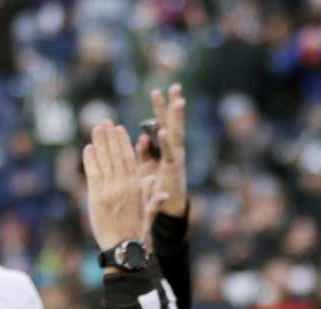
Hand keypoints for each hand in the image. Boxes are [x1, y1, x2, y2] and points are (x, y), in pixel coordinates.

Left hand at [82, 121, 148, 253]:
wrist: (124, 248)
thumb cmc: (136, 233)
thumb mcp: (147, 213)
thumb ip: (150, 196)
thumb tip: (154, 182)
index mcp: (136, 187)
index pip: (129, 158)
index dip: (122, 142)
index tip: (119, 129)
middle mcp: (122, 186)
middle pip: (115, 155)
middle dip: (110, 137)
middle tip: (104, 122)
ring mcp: (108, 190)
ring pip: (104, 160)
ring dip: (99, 142)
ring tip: (96, 128)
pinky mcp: (96, 197)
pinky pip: (92, 172)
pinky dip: (90, 159)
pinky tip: (88, 147)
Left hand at [142, 84, 187, 218]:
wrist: (168, 209)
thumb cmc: (157, 188)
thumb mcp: (146, 167)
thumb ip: (144, 152)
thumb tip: (142, 137)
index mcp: (166, 148)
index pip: (164, 123)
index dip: (162, 108)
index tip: (158, 90)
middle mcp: (174, 151)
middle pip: (173, 123)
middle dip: (173, 106)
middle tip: (175, 86)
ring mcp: (175, 159)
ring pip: (176, 134)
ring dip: (177, 118)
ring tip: (178, 101)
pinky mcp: (173, 170)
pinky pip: (170, 154)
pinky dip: (166, 143)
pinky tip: (163, 130)